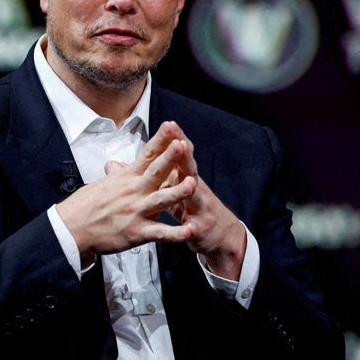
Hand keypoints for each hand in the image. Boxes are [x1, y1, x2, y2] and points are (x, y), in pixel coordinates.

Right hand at [55, 121, 196, 260]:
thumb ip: (115, 175)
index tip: (171, 126)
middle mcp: (134, 191)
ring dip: (178, 192)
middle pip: (156, 171)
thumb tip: (114, 165)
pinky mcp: (137, 232)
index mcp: (127, 178)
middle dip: (171, 158)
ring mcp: (136, 211)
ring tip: (192, 184)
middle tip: (183, 144)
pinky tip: (190, 229)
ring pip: (161, 200)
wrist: (72, 229)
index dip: (161, 140)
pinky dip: (176, 233)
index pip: (147, 154)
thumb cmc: (85, 206)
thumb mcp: (101, 184)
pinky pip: (160, 233)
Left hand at [161, 121, 246, 279]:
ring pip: (195, 196)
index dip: (174, 140)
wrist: (222, 235)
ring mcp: (199, 207)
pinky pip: (195, 228)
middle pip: (188, 169)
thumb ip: (159, 174)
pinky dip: (191, 228)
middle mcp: (194, 188)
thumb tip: (138, 161)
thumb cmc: (193, 208)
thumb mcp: (176, 187)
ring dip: (191, 188)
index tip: (168, 124)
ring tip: (188, 181)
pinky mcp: (200, 228)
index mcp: (183, 177)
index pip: (179, 155)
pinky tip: (190, 227)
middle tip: (180, 142)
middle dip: (184, 156)